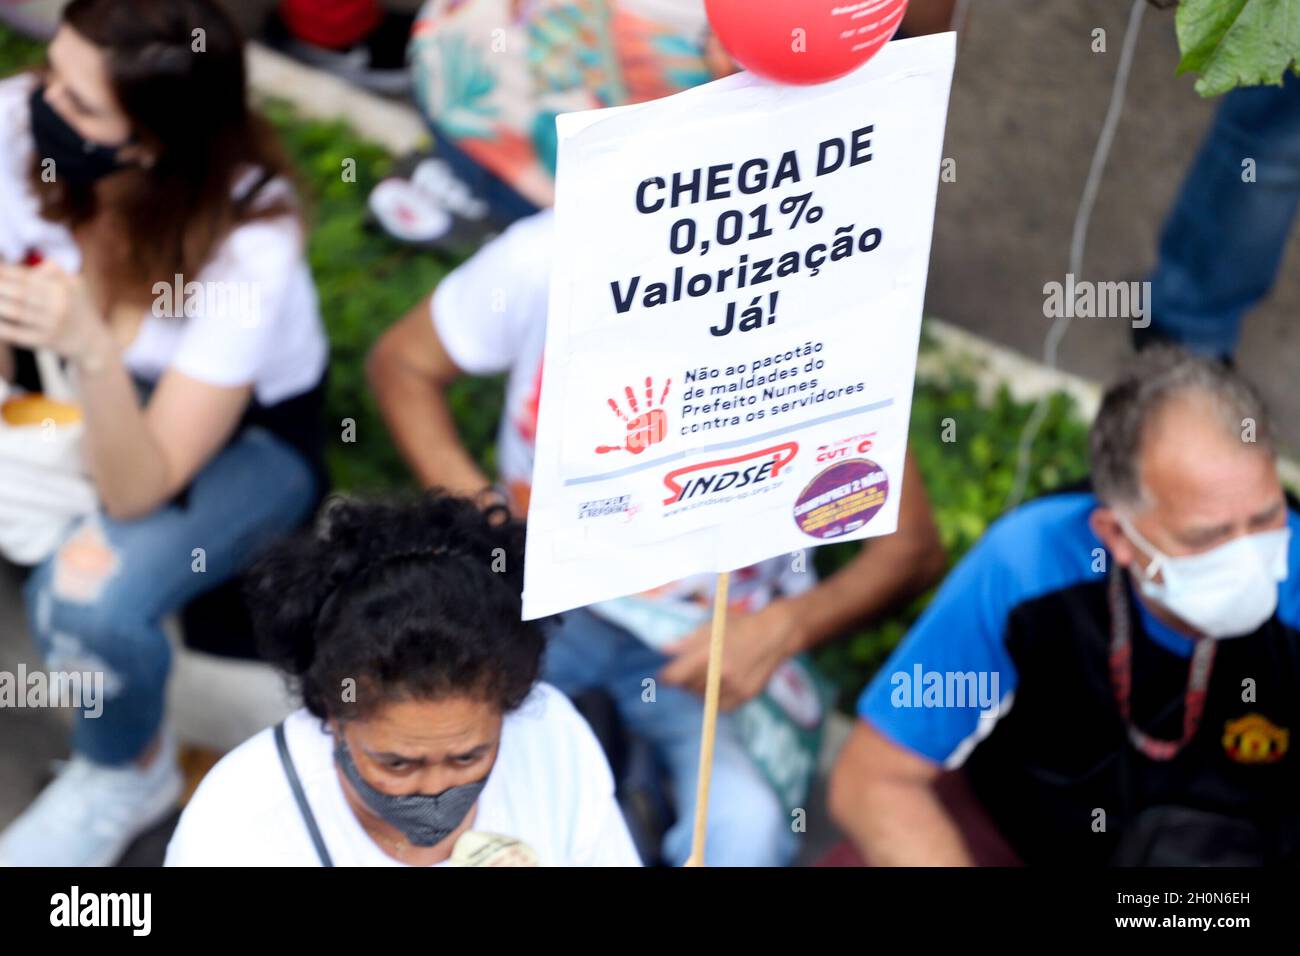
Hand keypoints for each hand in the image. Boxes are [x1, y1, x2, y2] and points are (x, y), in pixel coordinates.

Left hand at [0, 261, 108, 363]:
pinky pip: (18, 333)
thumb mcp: (76, 287)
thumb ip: (56, 272)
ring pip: (17, 312)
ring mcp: (52, 325)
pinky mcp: (46, 342)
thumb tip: (38, 265)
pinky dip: (2, 327)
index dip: (5, 272)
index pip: (28, 277)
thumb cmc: (78, 309)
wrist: (93, 343)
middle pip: (21, 293)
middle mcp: (59, 306)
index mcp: (64, 289)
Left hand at [658, 598, 807, 709]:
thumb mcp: (710, 627)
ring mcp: (733, 686)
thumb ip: (685, 642)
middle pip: (687, 688)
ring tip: (711, 673)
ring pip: (702, 698)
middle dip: (685, 679)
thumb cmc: (739, 626)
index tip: (665, 677)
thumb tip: (663, 649)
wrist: (774, 634)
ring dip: (700, 689)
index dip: (666, 677)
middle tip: (693, 668)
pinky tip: (721, 685)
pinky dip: (716, 699)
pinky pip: (720, 707)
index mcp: (706, 654)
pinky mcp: (745, 695)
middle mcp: (719, 673)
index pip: (674, 677)